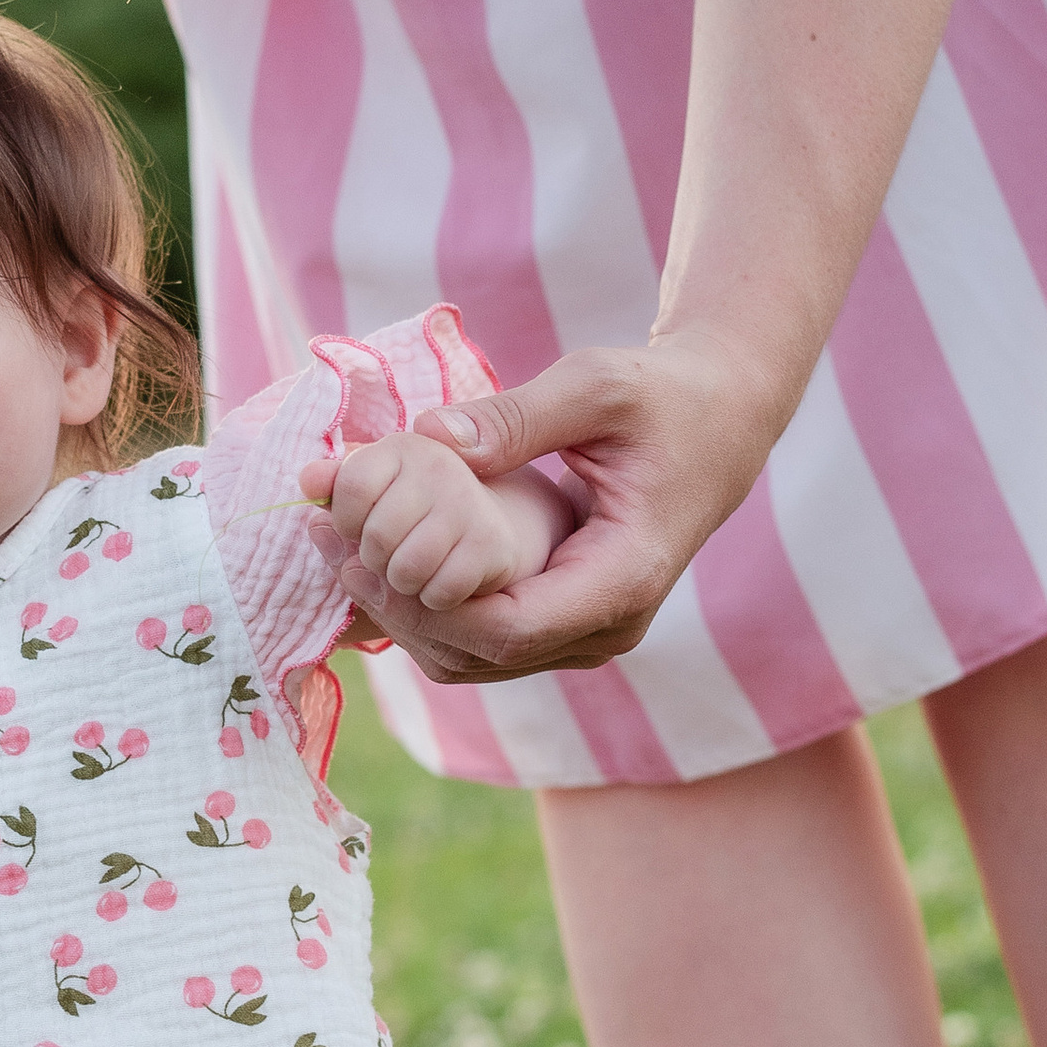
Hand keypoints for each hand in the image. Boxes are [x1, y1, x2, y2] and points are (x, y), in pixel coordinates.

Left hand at [312, 325, 783, 686]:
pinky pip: (482, 638)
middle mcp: (606, 625)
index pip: (507, 630)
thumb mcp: (596, 388)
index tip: (361, 555)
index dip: (426, 605)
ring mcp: (586, 632)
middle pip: (478, 654)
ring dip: (399, 614)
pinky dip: (425, 608)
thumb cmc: (666, 399)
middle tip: (324, 544)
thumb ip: (515, 416)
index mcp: (623, 578)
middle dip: (394, 609)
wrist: (721, 421)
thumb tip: (427, 439)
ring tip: (333, 547)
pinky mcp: (564, 621)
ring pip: (473, 659)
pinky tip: (374, 557)